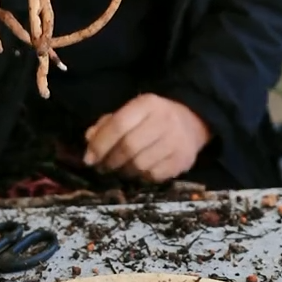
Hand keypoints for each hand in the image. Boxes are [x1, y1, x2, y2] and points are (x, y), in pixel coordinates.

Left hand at [83, 94, 212, 182]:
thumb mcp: (132, 112)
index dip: (100, 144)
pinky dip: (141, 177)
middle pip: (129, 147)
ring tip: (120, 169)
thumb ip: (108, 124)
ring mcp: (176, 141)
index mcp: (148, 104)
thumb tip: (89, 139)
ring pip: (140, 165)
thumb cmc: (154, 117)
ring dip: (124, 171)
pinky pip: (154, 176)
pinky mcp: (183, 160)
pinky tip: (139, 171)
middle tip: (103, 167)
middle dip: (110, 161)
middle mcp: (164, 120)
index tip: (89, 158)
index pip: (119, 125)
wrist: (192, 121)